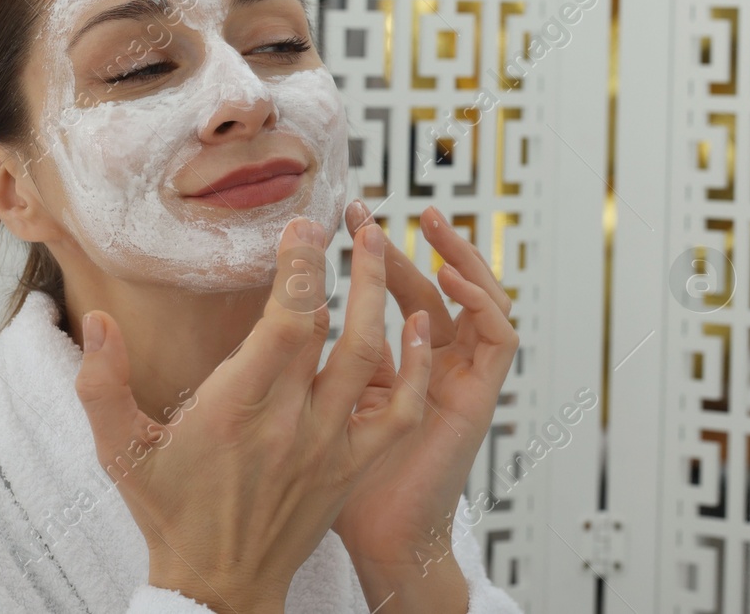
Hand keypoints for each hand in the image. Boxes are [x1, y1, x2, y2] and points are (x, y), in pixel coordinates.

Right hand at [73, 217, 430, 613]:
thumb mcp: (119, 451)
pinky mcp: (353, 467)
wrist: (220, 588)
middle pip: (328, 328)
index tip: (301, 225)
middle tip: (349, 219)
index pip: (280, 324)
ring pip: (367, 357)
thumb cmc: (169, 513)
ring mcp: (328, 446)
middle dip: (343, 266)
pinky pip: (399, 411)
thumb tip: (97, 321)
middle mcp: (288, 425)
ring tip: (380, 245)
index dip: (297, 269)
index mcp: (234, 412)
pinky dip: (415, 366)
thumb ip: (101, 383)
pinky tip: (420, 324)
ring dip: (379, 296)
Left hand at [331, 200, 519, 610]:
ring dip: (463, 258)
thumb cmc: (337, 481)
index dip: (377, 255)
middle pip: (440, 286)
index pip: (398, 292)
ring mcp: (463, 378)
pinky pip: (497, 340)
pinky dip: (481, 304)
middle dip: (411, 243)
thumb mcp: (316, 401)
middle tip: (374, 210)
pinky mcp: (479, 396)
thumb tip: (252, 310)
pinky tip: (448, 280)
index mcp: (401, 364)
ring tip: (431, 225)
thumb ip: (306, 357)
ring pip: (483, 301)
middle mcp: (438, 365)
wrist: (375, 537)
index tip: (341, 220)